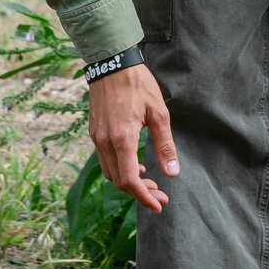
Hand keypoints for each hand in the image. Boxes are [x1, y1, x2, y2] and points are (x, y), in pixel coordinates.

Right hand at [89, 65, 179, 213]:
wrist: (111, 63)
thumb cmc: (137, 85)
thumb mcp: (158, 113)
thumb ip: (165, 145)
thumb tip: (173, 173)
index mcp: (122, 139)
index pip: (130, 181)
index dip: (144, 197)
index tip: (158, 205)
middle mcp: (105, 142)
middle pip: (119, 181)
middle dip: (140, 192)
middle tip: (160, 195)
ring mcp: (96, 137)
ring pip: (110, 173)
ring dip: (129, 182)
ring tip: (150, 180)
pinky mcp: (94, 132)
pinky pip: (105, 160)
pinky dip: (120, 169)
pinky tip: (136, 164)